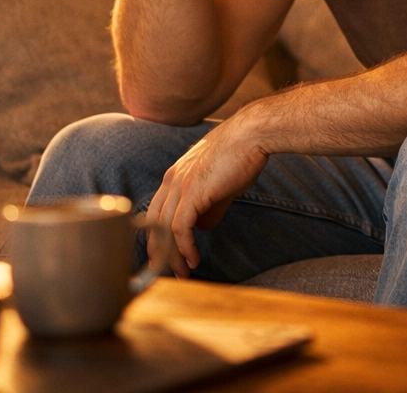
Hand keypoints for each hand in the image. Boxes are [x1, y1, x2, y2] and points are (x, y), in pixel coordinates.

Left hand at [145, 113, 268, 277]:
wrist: (252, 134)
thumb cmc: (242, 154)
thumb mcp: (222, 183)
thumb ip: (209, 205)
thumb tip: (203, 227)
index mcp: (176, 175)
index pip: (157, 212)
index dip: (160, 236)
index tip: (168, 255)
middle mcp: (172, 180)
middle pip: (154, 223)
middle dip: (160, 251)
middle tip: (171, 271)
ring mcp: (180, 185)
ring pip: (164, 229)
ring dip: (172, 255)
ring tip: (184, 272)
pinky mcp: (192, 192)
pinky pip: (180, 228)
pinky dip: (185, 248)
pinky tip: (194, 259)